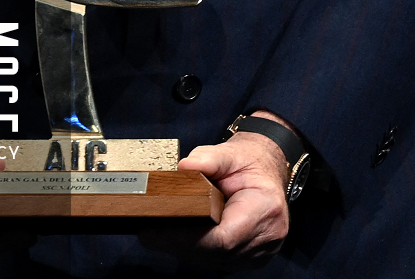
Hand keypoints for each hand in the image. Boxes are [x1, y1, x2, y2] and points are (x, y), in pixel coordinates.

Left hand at [141, 112, 290, 270]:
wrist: (266, 173)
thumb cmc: (249, 163)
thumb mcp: (230, 153)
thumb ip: (207, 158)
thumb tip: (183, 168)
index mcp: (265, 209)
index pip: (224, 238)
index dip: (188, 238)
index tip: (158, 229)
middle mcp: (266, 238)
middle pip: (215, 253)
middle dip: (179, 244)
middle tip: (148, 231)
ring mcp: (259, 253)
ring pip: (213, 261)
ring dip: (184, 249)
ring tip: (157, 232)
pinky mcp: (248, 258)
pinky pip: (217, 260)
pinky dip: (195, 249)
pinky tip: (177, 235)